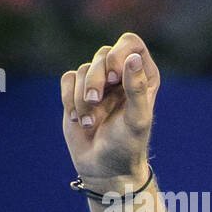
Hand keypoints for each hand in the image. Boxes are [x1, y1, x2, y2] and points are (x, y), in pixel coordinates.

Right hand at [60, 32, 159, 193]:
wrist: (105, 167)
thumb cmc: (127, 146)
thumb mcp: (137, 119)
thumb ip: (137, 89)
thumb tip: (133, 58)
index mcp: (144, 77)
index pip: (131, 43)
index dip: (119, 55)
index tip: (115, 77)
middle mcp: (122, 75)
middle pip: (103, 54)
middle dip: (96, 80)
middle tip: (96, 102)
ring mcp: (99, 82)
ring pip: (83, 69)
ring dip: (83, 98)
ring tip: (92, 122)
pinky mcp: (77, 91)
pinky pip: (67, 79)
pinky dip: (69, 100)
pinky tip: (80, 119)